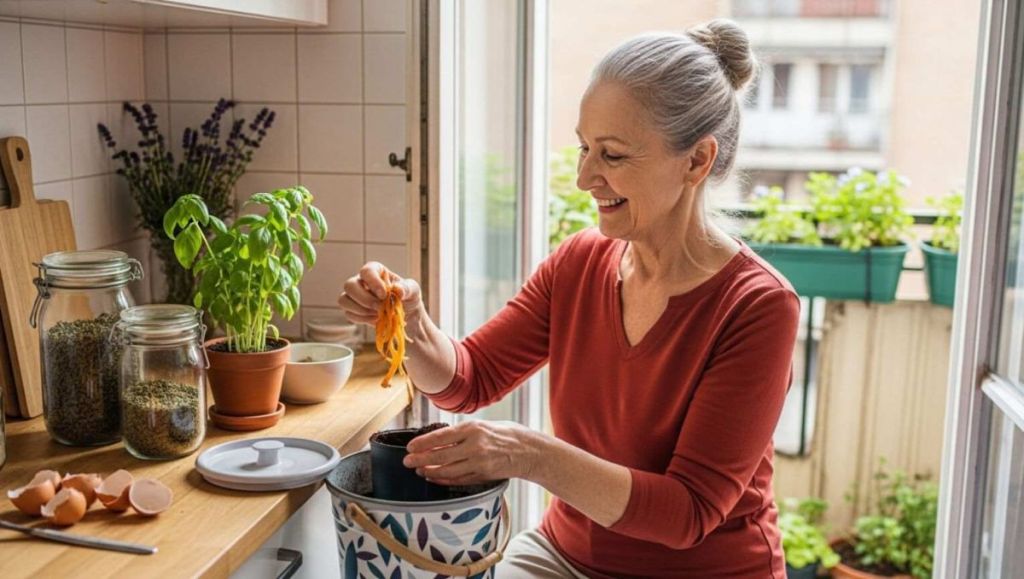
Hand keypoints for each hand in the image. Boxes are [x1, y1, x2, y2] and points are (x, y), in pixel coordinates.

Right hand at [338, 262, 423, 324]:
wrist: (406, 315)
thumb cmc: (407, 297)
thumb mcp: (413, 290)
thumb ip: (407, 288)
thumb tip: (397, 290)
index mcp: (376, 271)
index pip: (367, 270)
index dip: (372, 282)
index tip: (383, 294)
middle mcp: (361, 281)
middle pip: (349, 285)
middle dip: (364, 299)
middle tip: (379, 307)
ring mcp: (355, 296)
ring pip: (344, 300)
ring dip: (361, 310)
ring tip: (378, 314)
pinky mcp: (353, 310)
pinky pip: (349, 314)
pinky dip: (362, 319)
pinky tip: (375, 319)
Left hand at [403, 421, 544, 485]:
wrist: (530, 451)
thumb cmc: (507, 434)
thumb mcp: (484, 425)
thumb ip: (463, 432)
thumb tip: (438, 438)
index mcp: (473, 429)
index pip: (441, 437)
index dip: (422, 443)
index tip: (410, 447)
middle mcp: (475, 446)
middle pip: (440, 456)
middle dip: (420, 460)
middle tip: (407, 462)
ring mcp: (479, 463)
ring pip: (447, 471)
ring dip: (430, 472)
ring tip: (419, 470)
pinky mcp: (483, 476)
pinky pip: (458, 480)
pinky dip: (444, 480)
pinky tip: (435, 478)